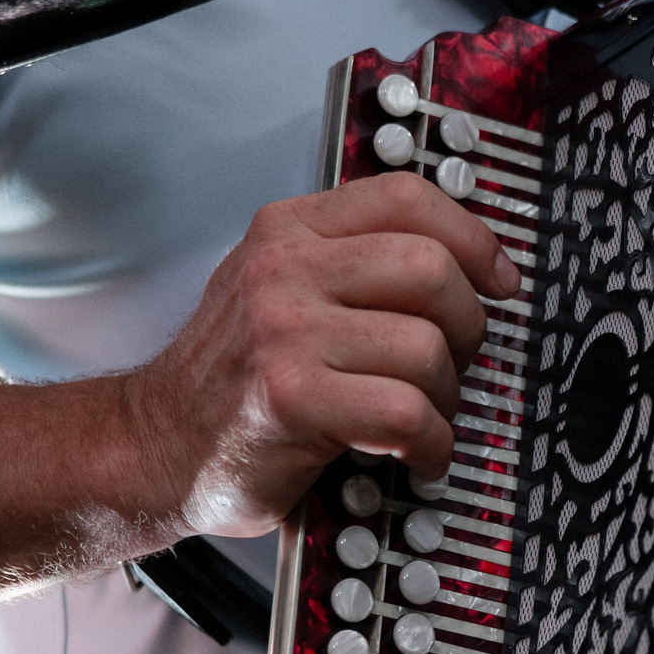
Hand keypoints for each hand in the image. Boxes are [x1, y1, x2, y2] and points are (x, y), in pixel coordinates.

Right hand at [120, 172, 519, 536]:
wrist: (153, 447)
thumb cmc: (235, 383)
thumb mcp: (281, 293)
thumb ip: (354, 264)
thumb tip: (467, 264)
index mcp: (289, 232)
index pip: (406, 198)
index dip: (474, 238)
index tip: (499, 280)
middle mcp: (283, 270)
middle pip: (431, 269)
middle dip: (467, 327)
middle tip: (453, 366)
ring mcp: (283, 331)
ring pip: (427, 348)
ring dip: (445, 398)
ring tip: (420, 419)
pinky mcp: (290, 397)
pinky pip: (407, 413)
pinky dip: (431, 445)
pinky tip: (416, 455)